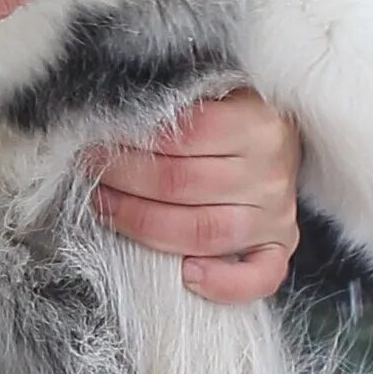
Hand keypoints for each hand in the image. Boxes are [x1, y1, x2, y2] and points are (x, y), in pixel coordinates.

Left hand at [88, 89, 301, 303]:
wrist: (283, 133)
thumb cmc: (232, 109)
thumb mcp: (211, 89)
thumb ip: (173, 100)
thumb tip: (110, 112)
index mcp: (253, 123)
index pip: (182, 137)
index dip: (130, 144)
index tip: (92, 145)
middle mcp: (269, 171)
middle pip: (182, 184)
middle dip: (124, 182)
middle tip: (90, 174)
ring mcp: (277, 214)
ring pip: (206, 232)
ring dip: (144, 226)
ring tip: (107, 209)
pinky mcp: (280, 247)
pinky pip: (260, 276)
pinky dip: (224, 284)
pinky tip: (187, 275)